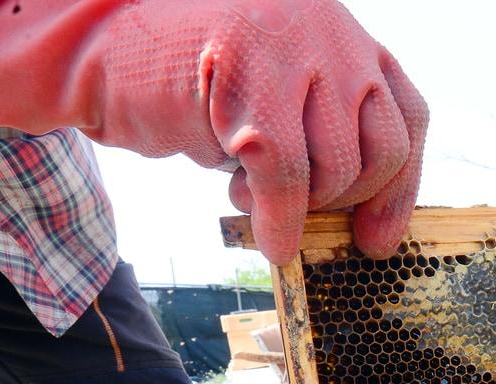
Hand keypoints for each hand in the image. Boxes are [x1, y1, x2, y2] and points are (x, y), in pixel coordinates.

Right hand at [0, 0, 427, 263]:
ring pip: (337, 167)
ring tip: (253, 199)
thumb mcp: (269, 87)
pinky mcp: (248, 82)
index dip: (400, 184)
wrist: (89, 38)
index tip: (377, 237)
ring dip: (302, 208)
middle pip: (381, 146)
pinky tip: (268, 241)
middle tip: (305, 217)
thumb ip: (320, 123)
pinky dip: (282, 223)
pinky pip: (289, 179)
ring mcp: (290, 50)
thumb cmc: (178, 74)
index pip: (406, 113)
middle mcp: (325, 30)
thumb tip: (363, 210)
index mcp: (338, 29)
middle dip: (348, 201)